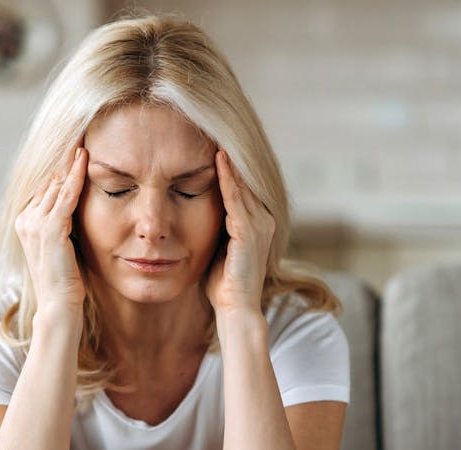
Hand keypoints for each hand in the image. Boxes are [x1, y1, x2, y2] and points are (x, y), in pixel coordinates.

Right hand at [14, 145, 88, 313]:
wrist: (58, 305)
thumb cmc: (65, 280)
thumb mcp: (62, 245)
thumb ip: (63, 224)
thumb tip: (75, 206)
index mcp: (25, 222)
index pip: (45, 186)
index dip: (60, 167)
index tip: (75, 146)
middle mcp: (26, 219)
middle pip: (48, 180)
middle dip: (64, 158)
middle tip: (81, 132)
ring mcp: (35, 223)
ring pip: (56, 183)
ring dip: (70, 160)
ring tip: (84, 138)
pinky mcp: (50, 229)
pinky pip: (65, 195)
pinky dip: (75, 175)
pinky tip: (85, 158)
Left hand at [205, 149, 274, 314]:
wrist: (236, 310)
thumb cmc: (223, 286)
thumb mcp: (219, 249)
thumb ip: (216, 229)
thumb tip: (196, 213)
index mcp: (257, 225)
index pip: (241, 188)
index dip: (228, 167)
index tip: (211, 143)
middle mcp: (264, 221)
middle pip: (245, 180)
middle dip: (230, 157)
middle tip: (214, 128)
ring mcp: (260, 225)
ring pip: (242, 185)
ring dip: (229, 160)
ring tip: (215, 134)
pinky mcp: (250, 232)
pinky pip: (236, 198)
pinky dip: (227, 178)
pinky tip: (218, 158)